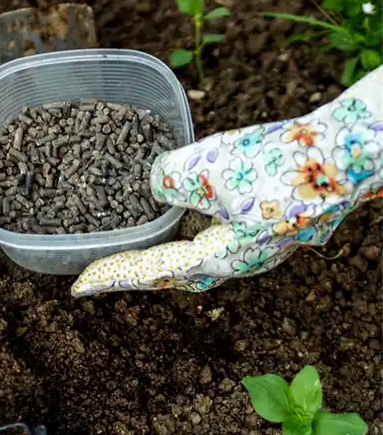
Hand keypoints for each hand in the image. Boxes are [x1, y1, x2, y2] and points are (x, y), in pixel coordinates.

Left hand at [72, 67, 382, 295]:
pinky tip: (205, 206)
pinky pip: (236, 230)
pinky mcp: (288, 221)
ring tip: (152, 239)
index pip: (154, 272)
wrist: (358, 148)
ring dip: (179, 249)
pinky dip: (209, 223)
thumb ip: (168, 179)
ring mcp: (272, 243)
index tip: (80, 286)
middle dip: (147, 270)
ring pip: (213, 253)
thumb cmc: (284, 161)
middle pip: (184, 273)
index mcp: (224, 257)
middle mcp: (249, 259)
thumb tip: (156, 184)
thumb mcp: (208, 166)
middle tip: (114, 267)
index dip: (114, 275)